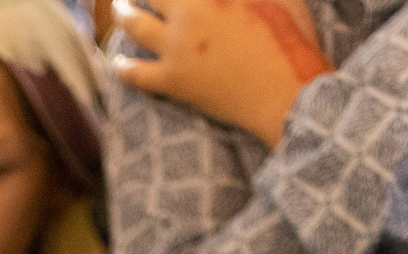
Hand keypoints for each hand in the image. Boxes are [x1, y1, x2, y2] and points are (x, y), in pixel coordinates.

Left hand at [110, 0, 332, 147]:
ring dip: (122, 12)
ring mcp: (177, 45)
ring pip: (134, 23)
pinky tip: (116, 63)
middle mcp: (188, 10)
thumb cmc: (291, 39)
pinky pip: (135, 73)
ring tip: (120, 8)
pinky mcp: (173, 79)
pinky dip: (122, 67)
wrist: (285, 91)